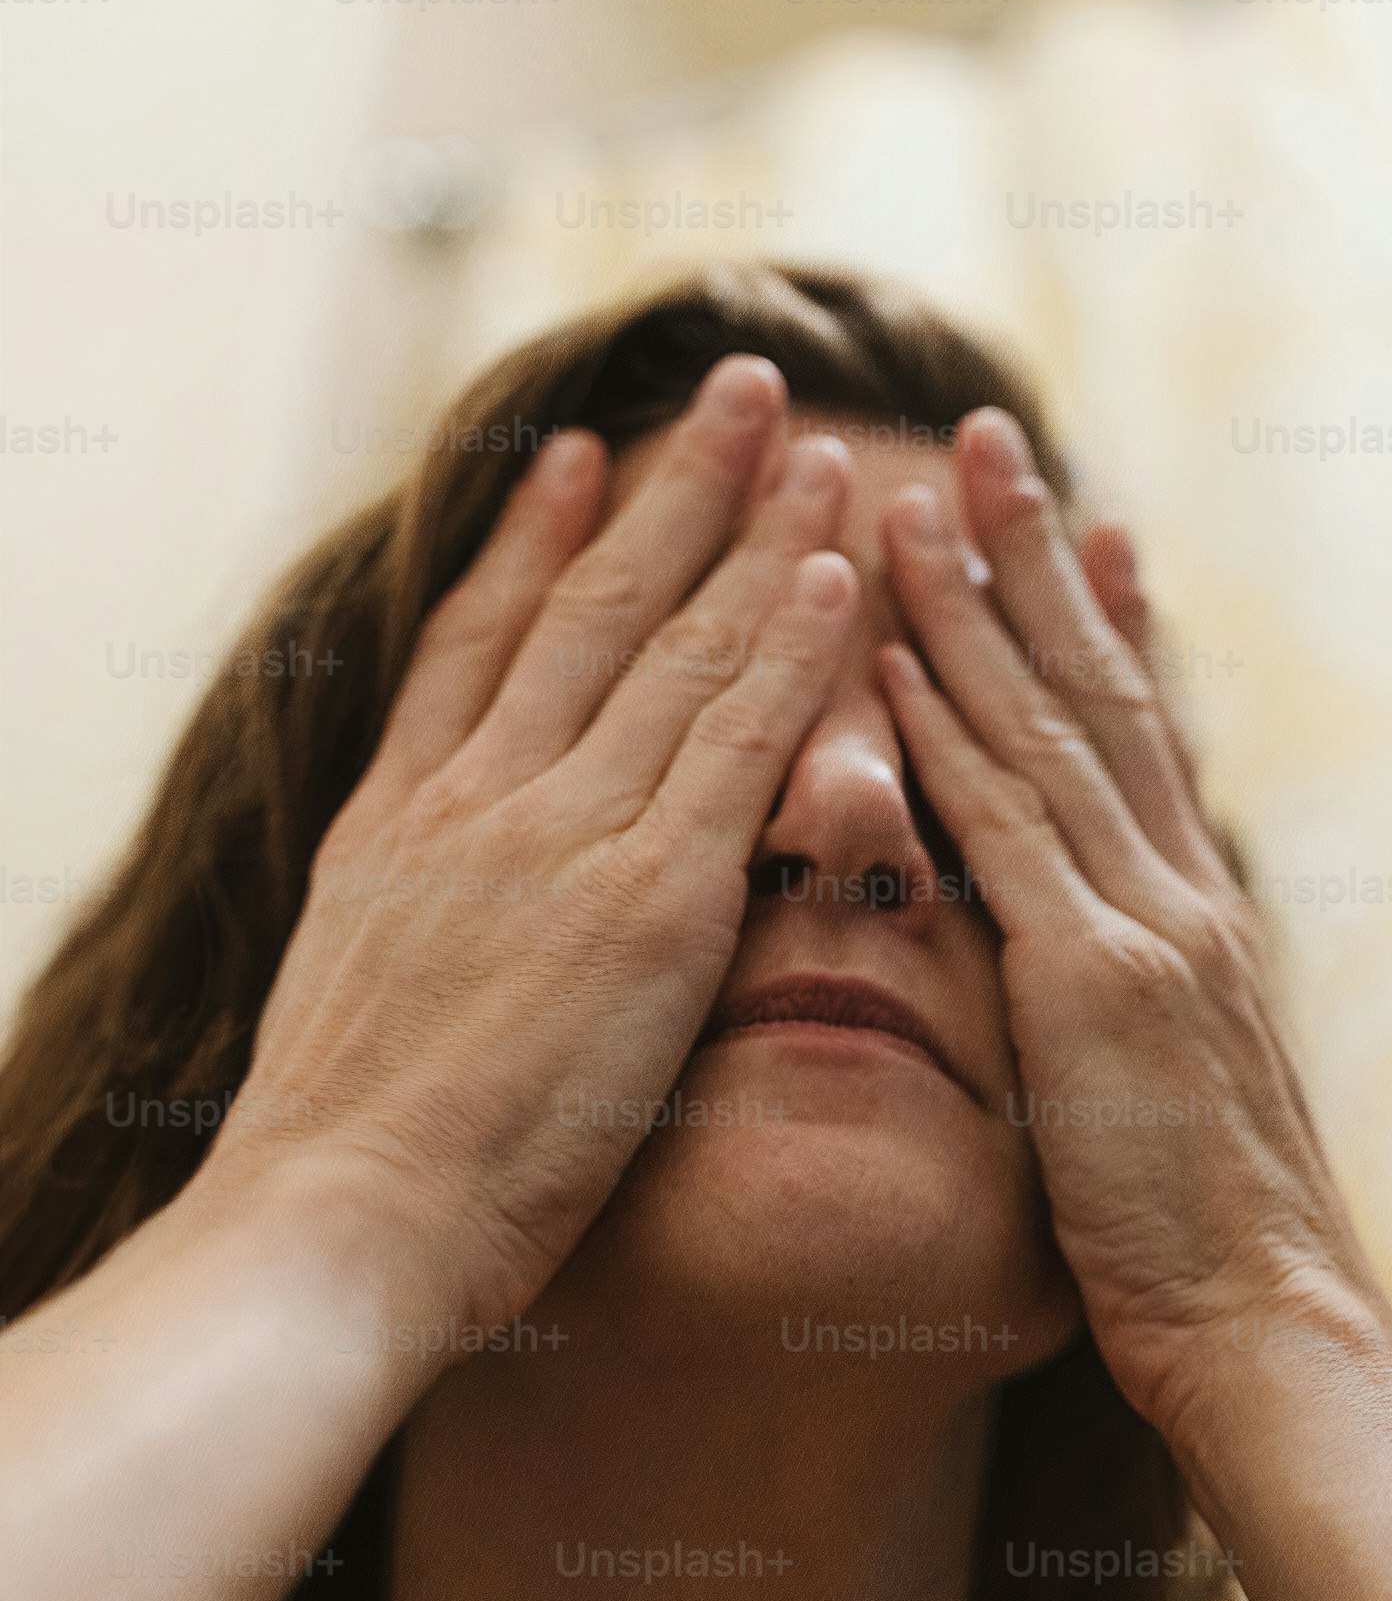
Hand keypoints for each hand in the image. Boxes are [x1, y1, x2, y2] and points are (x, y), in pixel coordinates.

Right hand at [201, 357, 857, 1336]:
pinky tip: (840, 575)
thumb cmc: (345, 1165)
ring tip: (811, 435)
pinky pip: (735, 743)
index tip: (577, 455)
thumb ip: (416, 930)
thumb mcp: (353, 999)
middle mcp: (479, 795)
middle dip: (674, 487)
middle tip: (737, 387)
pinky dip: (790, 651)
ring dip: (754, 532)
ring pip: (675, 647)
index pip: (477, 641)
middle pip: (592, 606)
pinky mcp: (647, 896)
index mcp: (401, 819)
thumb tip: (437, 935)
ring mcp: (562, 833)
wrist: (343, 1214)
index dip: (534, 540)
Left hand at [878, 409, 1391, 1460]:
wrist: (1272, 1328)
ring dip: (975, 609)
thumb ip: (1140, 1030)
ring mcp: (1145, 930)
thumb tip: (1103, 1003)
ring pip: (1047, 733)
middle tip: (990, 442)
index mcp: (1199, 925)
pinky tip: (887, 657)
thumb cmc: (1219, 1257)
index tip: (1077, 526)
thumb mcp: (1179, 1112)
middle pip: (1100, 694)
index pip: (1142, 741)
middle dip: (1039, 561)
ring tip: (919, 496)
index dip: (1103, 627)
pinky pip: (1004, 835)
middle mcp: (1180, 898)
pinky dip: (945, 737)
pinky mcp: (1095, 985)